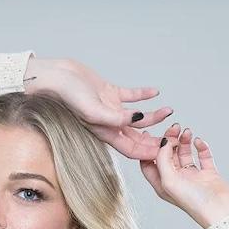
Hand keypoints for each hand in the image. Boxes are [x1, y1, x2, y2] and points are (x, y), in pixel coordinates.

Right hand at [24, 56, 173, 159]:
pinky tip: (155, 93)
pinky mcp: (109, 92)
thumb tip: (137, 119)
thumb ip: (114, 118)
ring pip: (138, 117)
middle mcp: (109, 124)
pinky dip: (143, 95)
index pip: (132, 150)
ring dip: (154, 116)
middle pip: (138, 138)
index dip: (149, 152)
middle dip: (155, 138)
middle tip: (174, 136)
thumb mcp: (92, 109)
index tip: (165, 149)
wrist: (55, 76)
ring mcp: (110, 108)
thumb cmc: (67, 96)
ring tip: (169, 112)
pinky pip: (130, 96)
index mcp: (105, 133)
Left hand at [139, 121, 228, 228]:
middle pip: (167, 156)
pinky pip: (203, 156)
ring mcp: (192, 177)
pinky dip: (201, 147)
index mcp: (163, 185)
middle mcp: (176, 181)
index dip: (147, 149)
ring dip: (184, 141)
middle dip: (168, 140)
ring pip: (184, 154)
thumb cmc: (195, 203)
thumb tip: (163, 142)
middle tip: (174, 128)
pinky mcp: (208, 174)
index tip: (150, 133)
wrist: (222, 211)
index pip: (149, 164)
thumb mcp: (170, 181)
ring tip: (186, 131)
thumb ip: (162, 160)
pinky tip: (199, 141)